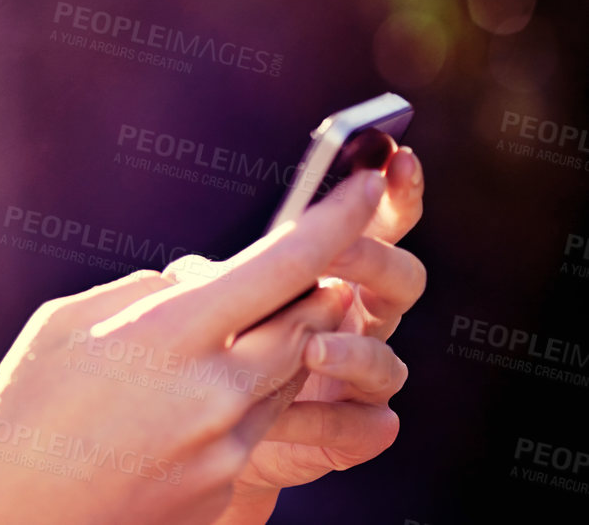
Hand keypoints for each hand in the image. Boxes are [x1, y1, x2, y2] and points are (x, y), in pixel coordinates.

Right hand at [0, 167, 389, 524]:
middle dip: (318, 284)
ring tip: (224, 334)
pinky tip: (181, 404)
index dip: (336, 217)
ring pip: (289, 374)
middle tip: (305, 265)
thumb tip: (198, 283)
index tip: (364, 181)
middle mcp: (215, 390)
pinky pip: (256, 425)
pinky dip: (239, 398)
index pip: (285, 263)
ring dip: (277, 343)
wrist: (14, 521)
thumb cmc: (22, 412)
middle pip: (310, 320)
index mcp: (170, 333)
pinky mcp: (225, 486)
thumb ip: (145, 291)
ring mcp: (227, 446)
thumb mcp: (65, 323)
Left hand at [227, 146, 426, 500]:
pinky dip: (326, 421)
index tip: (395, 155)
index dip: (393, 192)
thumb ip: (211, 281)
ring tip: (310, 350)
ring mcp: (364, 380)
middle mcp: (360, 320)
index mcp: (333, 275)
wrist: (205, 438)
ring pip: (390, 361)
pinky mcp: (357, 432)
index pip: (372, 226)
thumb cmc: (211, 356)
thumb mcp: (208, 307)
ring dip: (352, 352)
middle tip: (336, 254)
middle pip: (402, 281)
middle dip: (372, 261)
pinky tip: (285, 421)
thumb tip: (192, 272)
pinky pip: (367, 427)